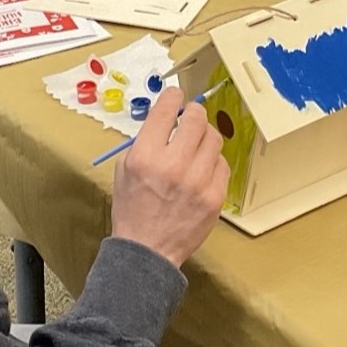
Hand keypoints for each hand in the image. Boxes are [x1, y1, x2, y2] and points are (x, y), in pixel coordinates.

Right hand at [110, 89, 229, 268]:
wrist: (147, 251)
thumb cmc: (133, 209)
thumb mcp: (124, 170)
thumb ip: (145, 141)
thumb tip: (167, 118)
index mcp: (146, 157)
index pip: (165, 110)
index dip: (172, 97)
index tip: (176, 95)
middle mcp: (174, 166)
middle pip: (196, 118)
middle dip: (193, 112)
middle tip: (189, 116)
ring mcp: (198, 182)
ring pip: (214, 138)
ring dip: (204, 135)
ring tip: (196, 143)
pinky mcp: (215, 196)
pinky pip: (222, 163)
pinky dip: (212, 160)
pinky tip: (202, 168)